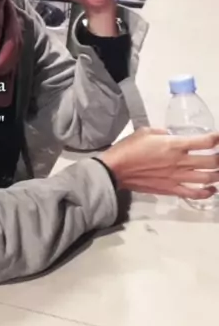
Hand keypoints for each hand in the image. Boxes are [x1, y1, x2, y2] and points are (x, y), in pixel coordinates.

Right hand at [101, 128, 218, 198]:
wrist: (116, 170)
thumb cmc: (129, 148)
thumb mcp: (146, 131)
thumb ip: (162, 132)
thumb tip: (170, 134)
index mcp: (174, 145)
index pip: (205, 141)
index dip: (217, 138)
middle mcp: (180, 162)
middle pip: (212, 161)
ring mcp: (177, 178)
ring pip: (207, 178)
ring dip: (218, 174)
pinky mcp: (172, 189)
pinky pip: (194, 193)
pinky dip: (206, 192)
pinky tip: (212, 189)